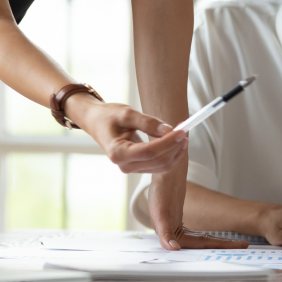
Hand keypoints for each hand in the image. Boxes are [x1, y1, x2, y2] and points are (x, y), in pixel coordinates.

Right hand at [65, 96, 187, 173]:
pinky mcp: (138, 167)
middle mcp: (124, 165)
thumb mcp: (126, 113)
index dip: (168, 142)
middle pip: (158, 161)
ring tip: (183, 134)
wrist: (96, 122)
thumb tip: (169, 130)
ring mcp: (131, 168)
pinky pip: (159, 166)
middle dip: (175, 146)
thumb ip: (148, 122)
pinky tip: (176, 142)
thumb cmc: (108, 116)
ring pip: (161, 166)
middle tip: (185, 129)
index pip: (149, 151)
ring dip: (175, 152)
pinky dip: (171, 155)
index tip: (182, 130)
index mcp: (118, 152)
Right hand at [146, 173, 247, 250]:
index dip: (216, 246)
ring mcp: (179, 227)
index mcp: (170, 236)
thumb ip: (165, 234)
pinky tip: (219, 238)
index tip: (233, 248)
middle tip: (243, 245)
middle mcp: (175, 234)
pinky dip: (210, 236)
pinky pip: (199, 232)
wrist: (165, 172)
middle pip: (202, 244)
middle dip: (222, 246)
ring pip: (202, 239)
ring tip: (236, 243)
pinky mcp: (182, 220)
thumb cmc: (161, 190)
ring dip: (218, 243)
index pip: (198, 245)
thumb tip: (173, 248)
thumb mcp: (159, 213)